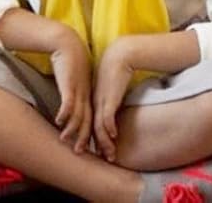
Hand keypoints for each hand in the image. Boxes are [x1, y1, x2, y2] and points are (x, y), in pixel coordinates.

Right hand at [50, 32, 92, 149]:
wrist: (67, 43)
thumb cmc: (70, 62)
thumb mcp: (75, 81)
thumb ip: (73, 94)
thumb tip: (69, 109)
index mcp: (87, 94)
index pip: (91, 118)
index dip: (89, 134)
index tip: (87, 148)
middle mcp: (84, 94)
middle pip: (87, 120)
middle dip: (84, 137)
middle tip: (79, 152)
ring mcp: (77, 89)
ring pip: (78, 113)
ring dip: (72, 128)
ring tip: (65, 140)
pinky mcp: (69, 83)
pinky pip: (68, 100)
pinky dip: (65, 112)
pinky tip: (59, 121)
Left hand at [89, 38, 135, 161]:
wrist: (120, 53)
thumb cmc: (117, 66)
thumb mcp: (110, 84)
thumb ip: (110, 94)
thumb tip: (115, 103)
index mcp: (94, 99)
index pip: (91, 122)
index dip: (93, 137)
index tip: (98, 149)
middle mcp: (96, 102)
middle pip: (93, 128)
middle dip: (95, 144)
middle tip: (98, 158)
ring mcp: (101, 100)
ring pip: (99, 127)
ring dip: (103, 142)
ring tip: (109, 154)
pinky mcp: (109, 97)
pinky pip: (107, 116)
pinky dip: (109, 127)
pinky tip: (113, 135)